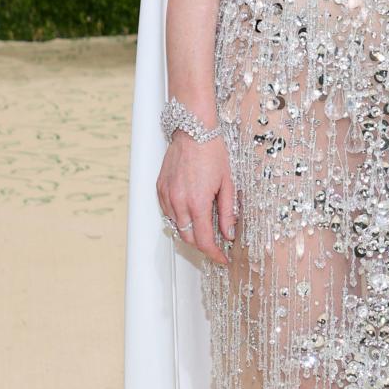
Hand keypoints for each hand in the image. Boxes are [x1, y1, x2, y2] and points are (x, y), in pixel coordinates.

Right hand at [157, 134, 235, 266]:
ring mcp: (167, 195)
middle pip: (188, 238)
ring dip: (190, 232)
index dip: (214, 254)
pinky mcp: (160, 189)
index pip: (204, 241)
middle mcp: (178, 202)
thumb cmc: (212, 152)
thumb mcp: (227, 184)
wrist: (193, 130)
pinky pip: (168, 213)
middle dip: (202, 245)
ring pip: (176, 227)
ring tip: (204, 227)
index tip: (222, 258)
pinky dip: (179, 219)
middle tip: (216, 244)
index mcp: (197, 202)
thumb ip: (227, 212)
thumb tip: (228, 233)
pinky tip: (190, 213)